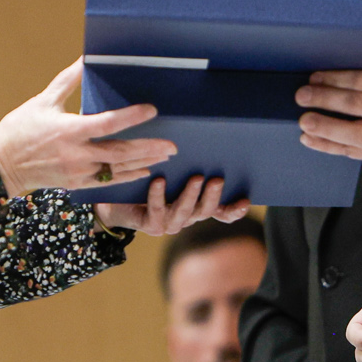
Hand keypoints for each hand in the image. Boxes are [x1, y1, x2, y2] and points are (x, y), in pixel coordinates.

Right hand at [0, 62, 175, 195]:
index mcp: (69, 131)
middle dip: (148, 148)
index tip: (152, 110)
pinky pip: (108, 182)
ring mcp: (78, 172)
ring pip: (118, 169)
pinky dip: (128, 176)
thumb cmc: (19, 129)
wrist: (0, 166)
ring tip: (165, 156)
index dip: (132, 117)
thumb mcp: (42, 101)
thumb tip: (84, 58)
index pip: (108, 124)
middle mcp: (77, 154)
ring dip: (143, 162)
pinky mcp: (77, 184)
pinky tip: (144, 171)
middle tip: (172, 145)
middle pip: (120, 152)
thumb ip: (67, 81)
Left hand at [95, 175, 250, 235]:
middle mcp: (188, 216)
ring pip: (185, 212)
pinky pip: (157, 210)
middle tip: (216, 179)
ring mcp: (170, 223)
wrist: (115, 197)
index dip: (234, 209)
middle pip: (206, 211)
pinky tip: (159, 180)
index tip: (245, 199)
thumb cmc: (149, 178)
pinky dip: (159, 195)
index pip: (222, 212)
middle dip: (213, 196)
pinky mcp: (151, 225)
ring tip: (196, 179)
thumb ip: (190, 162)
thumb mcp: (174, 170)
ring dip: (190, 196)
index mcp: (198, 205)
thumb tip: (206, 136)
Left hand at [296, 57, 361, 163]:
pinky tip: (310, 139)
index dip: (336, 79)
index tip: (314, 78)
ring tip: (304, 121)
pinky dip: (327, 146)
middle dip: (326, 100)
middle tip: (302, 96)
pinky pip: (351, 152)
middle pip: (357, 105)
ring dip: (325, 128)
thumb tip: (334, 58)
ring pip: (355, 133)